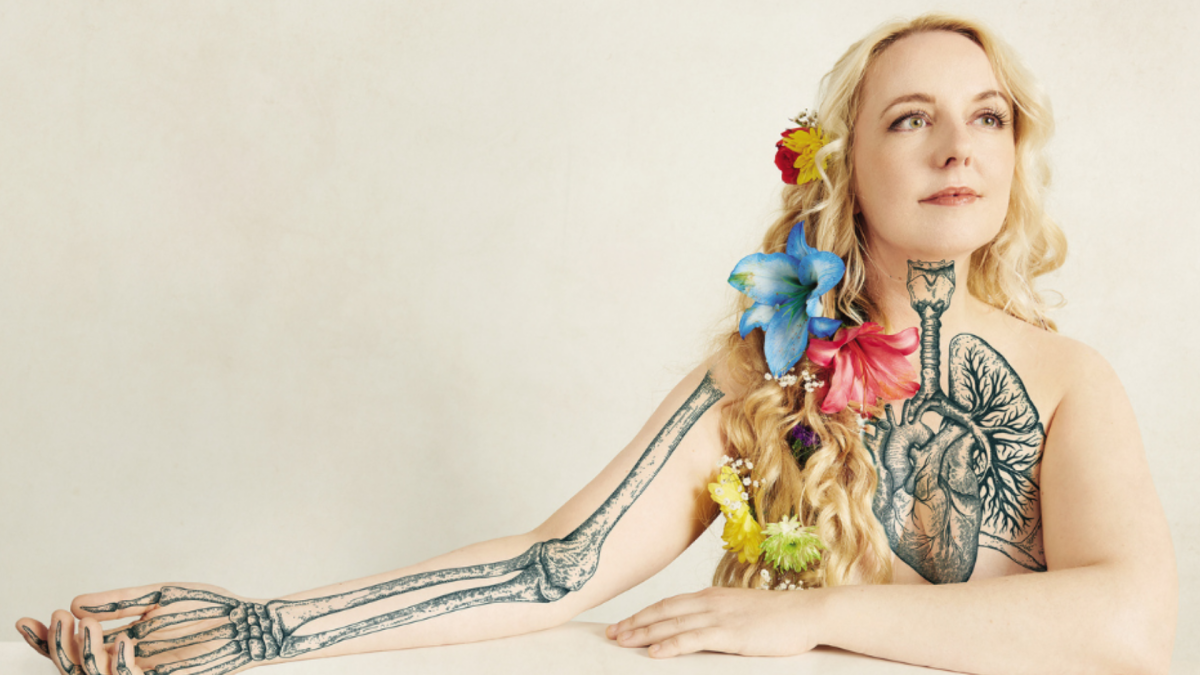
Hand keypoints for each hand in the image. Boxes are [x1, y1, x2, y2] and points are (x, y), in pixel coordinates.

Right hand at [15, 583, 265, 674]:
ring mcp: (144, 673)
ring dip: (82, 653)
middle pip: (74, 666)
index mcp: (122, 643)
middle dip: (57, 646)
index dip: (46, 638)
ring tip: (82, 623)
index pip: (74, 647)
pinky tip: (124, 640)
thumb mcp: (158, 597)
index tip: (24, 618)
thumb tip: (74, 605)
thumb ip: (119, 602)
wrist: (248, 623)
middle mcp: (127, 662)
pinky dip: (121, 664)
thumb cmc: (209, 609)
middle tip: (56, 617)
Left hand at [604, 586, 823, 657]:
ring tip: (621, 642)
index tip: (622, 623)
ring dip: (643, 633)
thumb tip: (699, 627)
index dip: (643, 614)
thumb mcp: (742, 612)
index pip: (668, 604)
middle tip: (610, 634)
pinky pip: (693, 639)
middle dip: (634, 623)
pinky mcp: (731, 634)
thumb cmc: (779, 617)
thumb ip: (718, 616)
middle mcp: (710, 603)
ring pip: (672, 624)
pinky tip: (654, 653)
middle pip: (663, 612)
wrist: (808, 613)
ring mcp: (719, 617)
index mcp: (711, 597)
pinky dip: (670, 645)